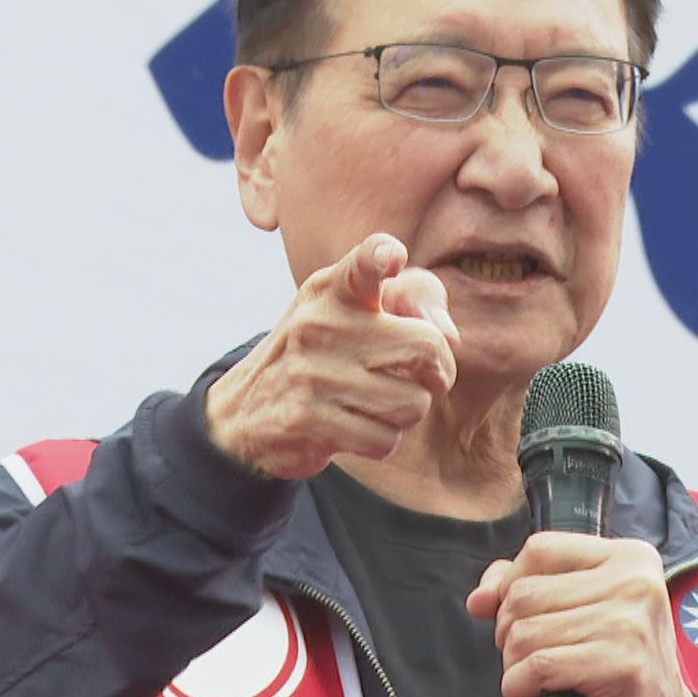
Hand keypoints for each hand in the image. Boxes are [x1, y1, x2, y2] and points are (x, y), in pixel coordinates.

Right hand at [206, 232, 460, 478]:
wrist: (246, 408)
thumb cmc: (322, 351)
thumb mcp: (350, 310)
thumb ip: (411, 301)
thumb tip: (451, 337)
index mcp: (333, 290)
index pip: (362, 263)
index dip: (380, 256)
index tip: (391, 258)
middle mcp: (321, 324)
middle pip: (427, 347)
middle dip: (439, 373)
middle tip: (424, 378)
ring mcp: (312, 373)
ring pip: (412, 403)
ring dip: (406, 413)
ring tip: (378, 403)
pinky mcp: (308, 419)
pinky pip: (385, 440)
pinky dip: (381, 440)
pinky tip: (356, 426)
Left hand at [466, 532, 697, 696]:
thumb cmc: (618, 668)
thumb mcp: (583, 612)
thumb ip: (532, 587)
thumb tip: (480, 597)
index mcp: (629, 557)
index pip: (541, 549)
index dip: (509, 583)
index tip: (506, 615)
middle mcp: (634, 581)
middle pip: (525, 593)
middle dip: (508, 633)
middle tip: (528, 661)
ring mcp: (630, 622)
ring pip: (525, 632)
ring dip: (513, 667)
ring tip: (532, 683)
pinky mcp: (621, 664)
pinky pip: (538, 666)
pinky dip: (519, 687)